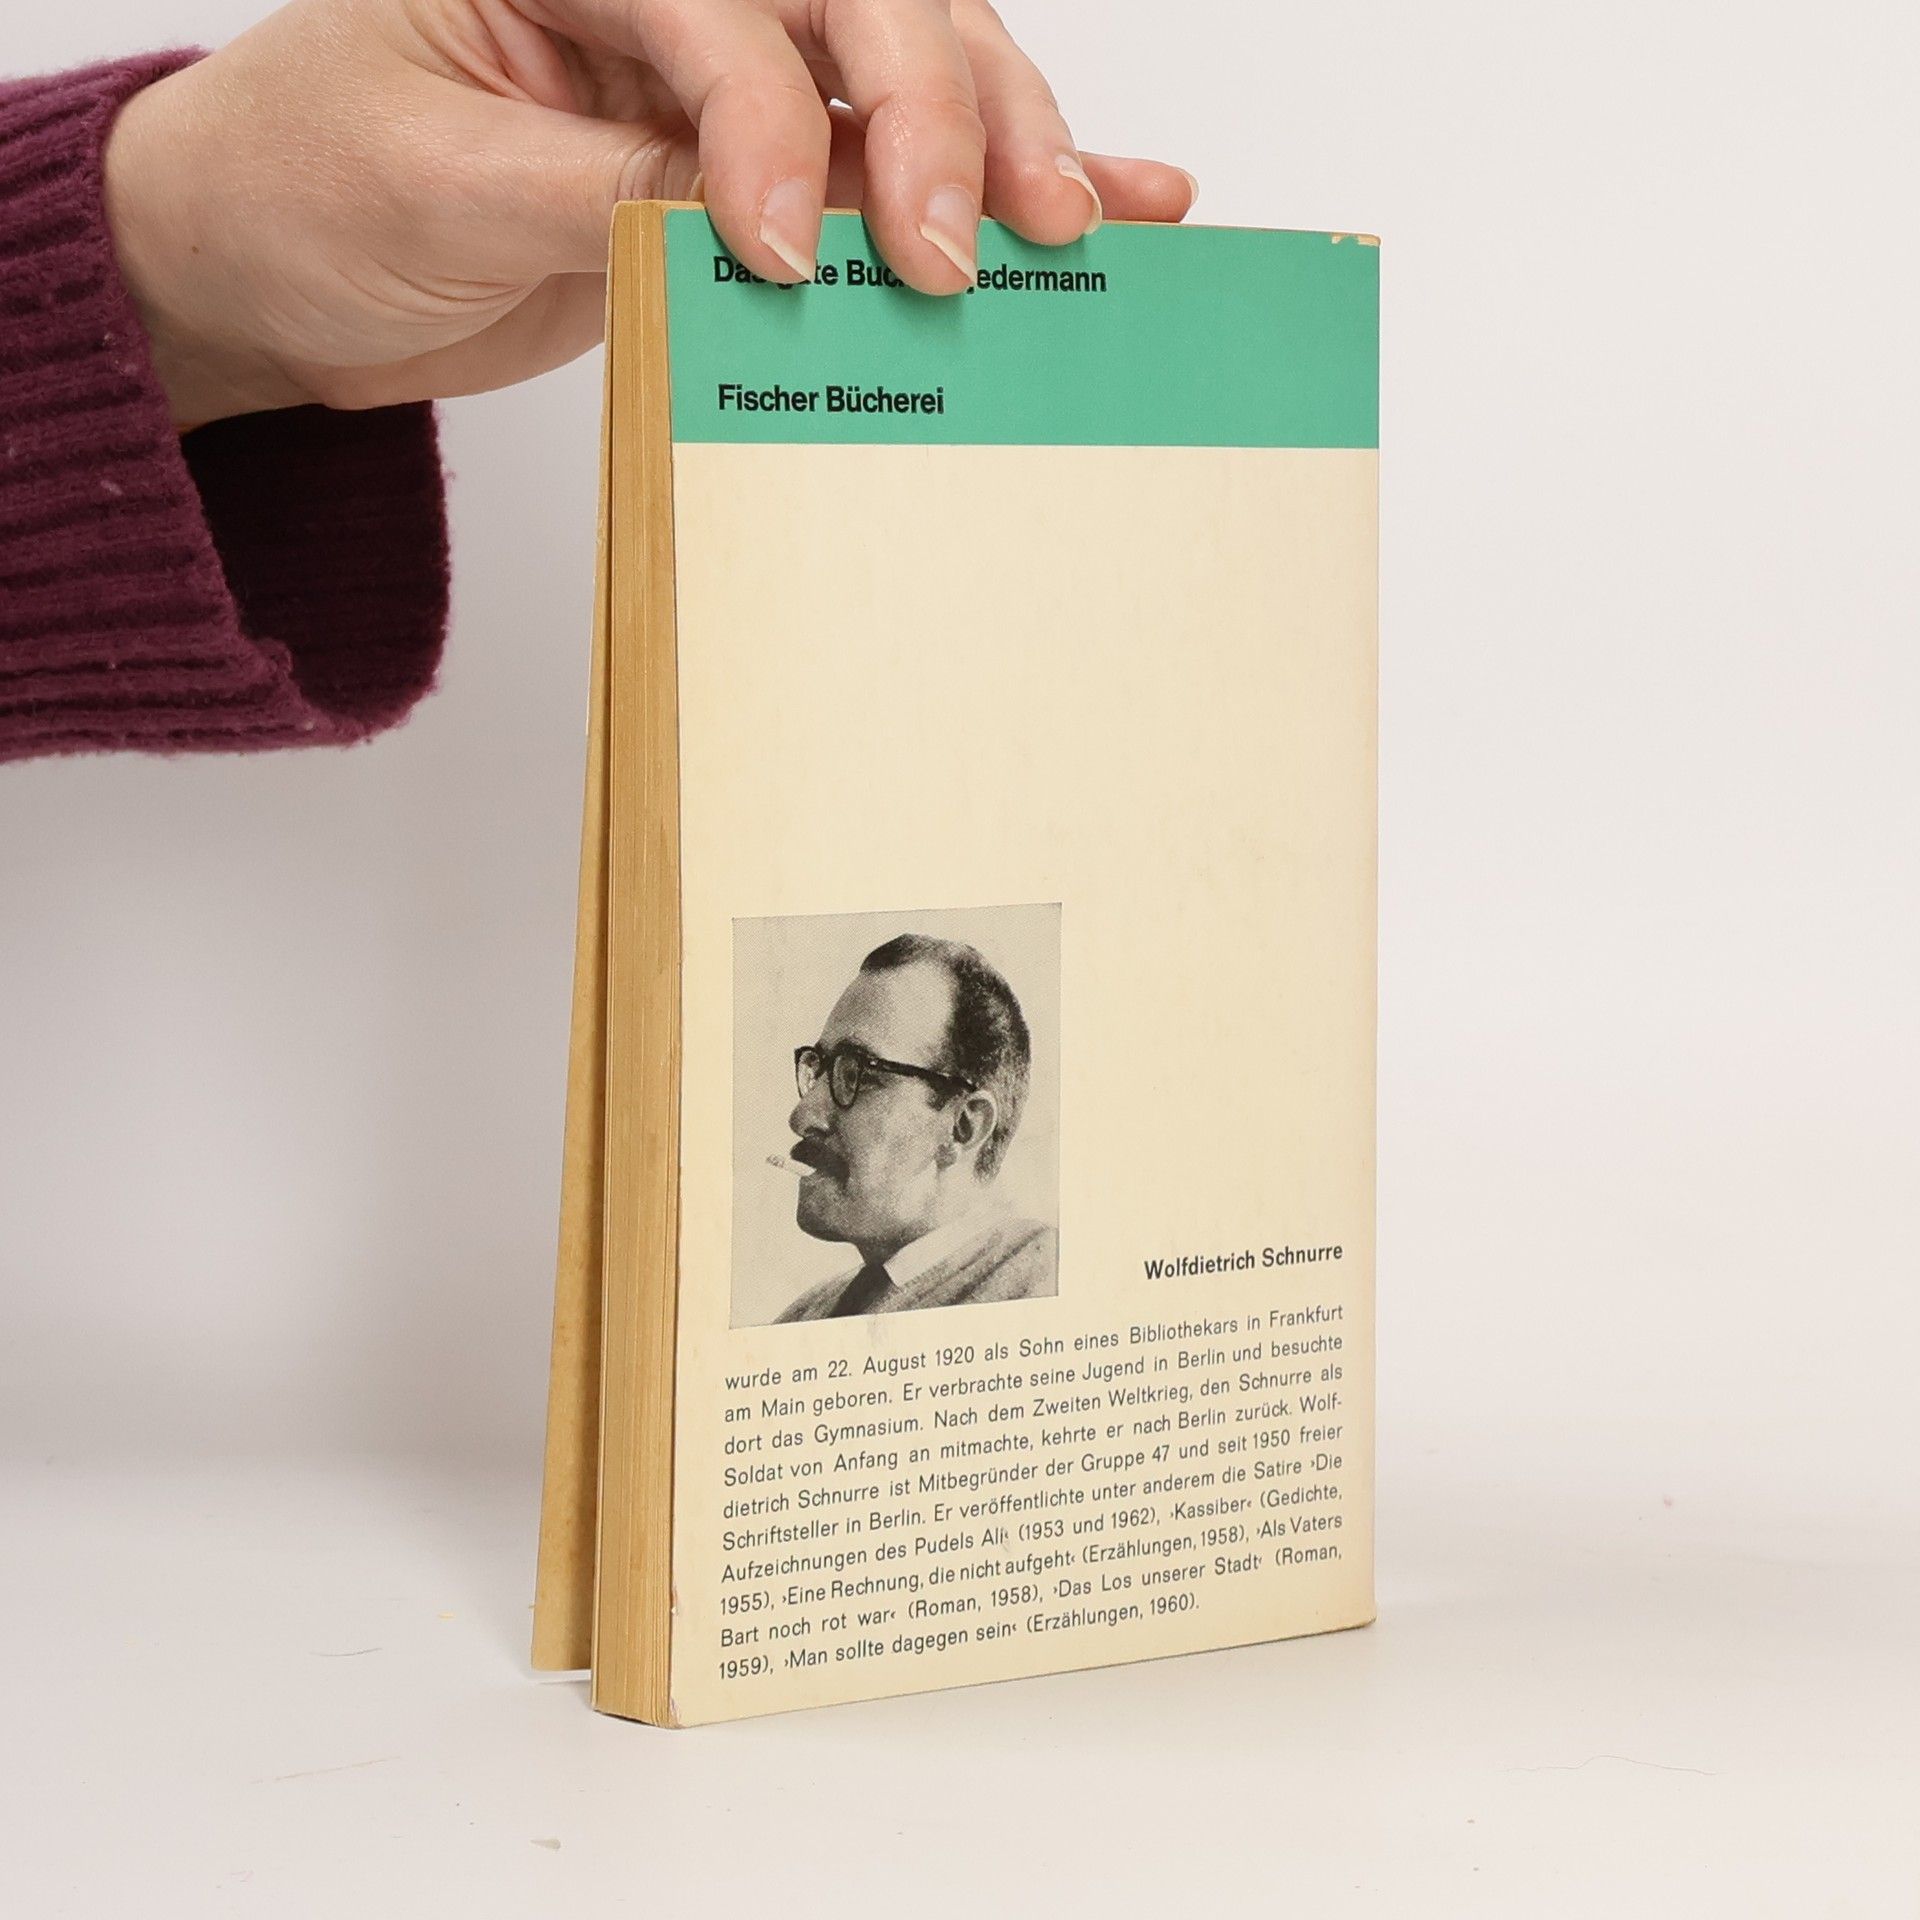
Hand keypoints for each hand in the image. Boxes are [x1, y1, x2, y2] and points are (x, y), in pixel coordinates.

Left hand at [102, 0, 1197, 429]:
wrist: (270, 270)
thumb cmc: (306, 193)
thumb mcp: (432, 189)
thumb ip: (599, 195)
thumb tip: (762, 229)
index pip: (716, 9)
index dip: (773, 126)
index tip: (787, 251)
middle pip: (852, 5)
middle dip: (936, 115)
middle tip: (975, 240)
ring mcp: (716, 77)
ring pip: (900, 74)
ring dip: (1001, 141)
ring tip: (1079, 222)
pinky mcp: (749, 170)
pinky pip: (881, 164)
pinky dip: (987, 183)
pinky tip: (1107, 199)